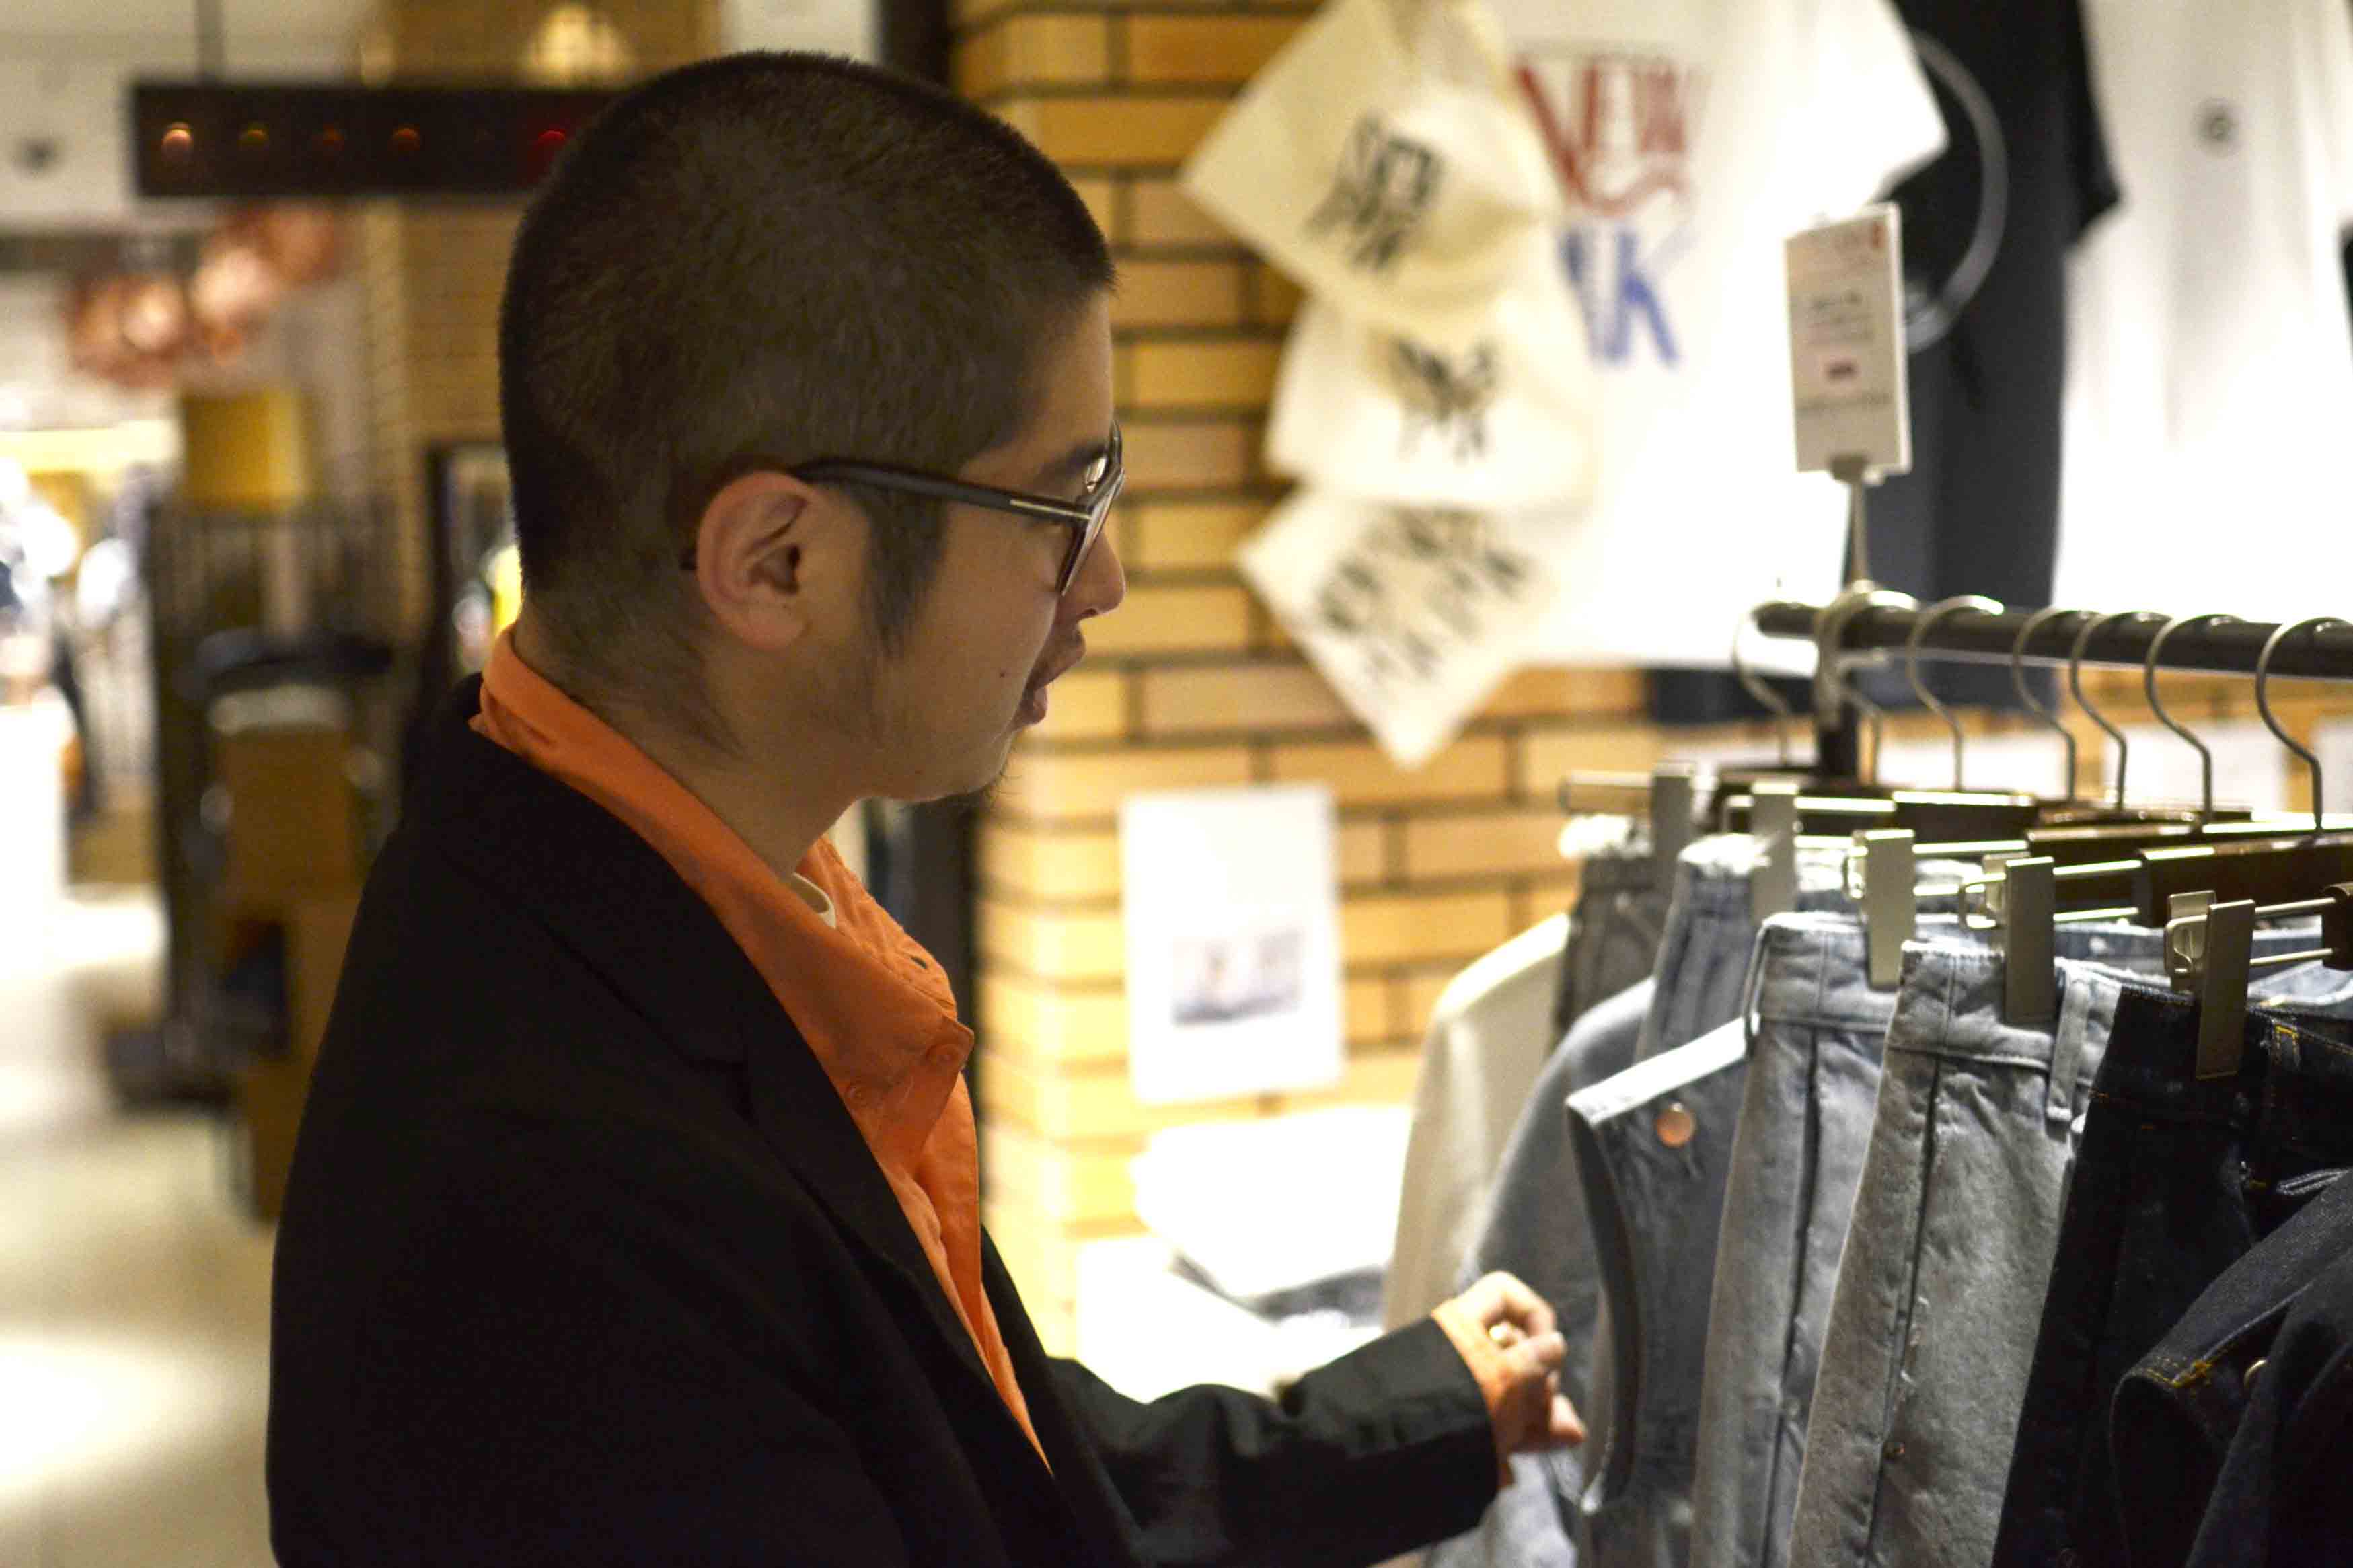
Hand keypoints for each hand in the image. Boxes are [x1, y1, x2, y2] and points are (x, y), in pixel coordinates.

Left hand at [1450, 1272, 1584, 1466]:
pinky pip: (1499, 1427)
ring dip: (1541, 1415)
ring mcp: (1461, 1393)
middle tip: (1551, 1406)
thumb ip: (1535, 1361)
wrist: (1398, 1457)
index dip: (1533, 1314)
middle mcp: (1461, 1353)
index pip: (1504, 1294)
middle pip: (1516, 1355)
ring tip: (1564, 1435)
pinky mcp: (1461, 1427)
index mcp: (1464, 1326)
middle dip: (1544, 1383)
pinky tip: (1527, 1460)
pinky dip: (1520, 1438)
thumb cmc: (1458, 1403)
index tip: (1546, 1349)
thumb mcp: (1503, 1378)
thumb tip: (1555, 1343)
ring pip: (1512, 1395)